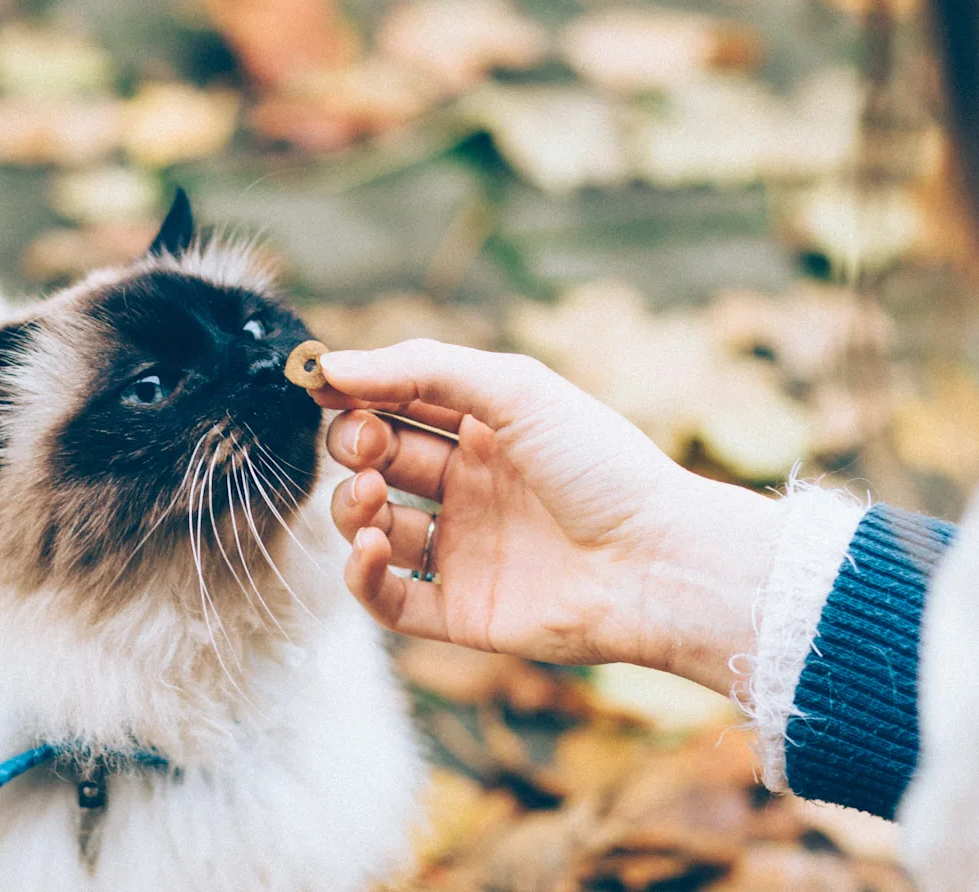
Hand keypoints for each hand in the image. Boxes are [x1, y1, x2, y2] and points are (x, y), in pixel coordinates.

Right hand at [313, 340, 786, 694]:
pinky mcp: (460, 612)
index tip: (322, 387)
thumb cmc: (601, 466)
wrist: (656, 561)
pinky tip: (373, 546)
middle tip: (366, 446)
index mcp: (487, 431)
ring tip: (371, 497)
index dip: (357, 395)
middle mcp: (471, 489)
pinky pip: (387, 598)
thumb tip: (332, 366)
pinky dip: (361, 574)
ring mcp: (464, 551)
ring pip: (372, 527)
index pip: (399, 404)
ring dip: (351, 507)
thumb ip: (421, 369)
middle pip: (377, 462)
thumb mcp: (514, 390)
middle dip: (354, 447)